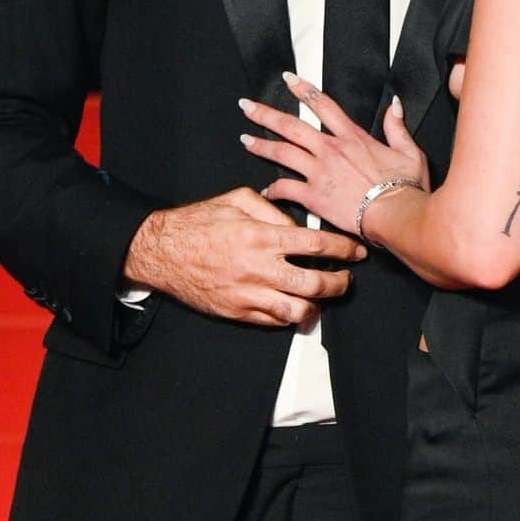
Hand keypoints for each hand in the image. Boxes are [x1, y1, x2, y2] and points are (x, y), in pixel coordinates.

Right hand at [122, 185, 366, 325]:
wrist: (163, 251)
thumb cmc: (199, 222)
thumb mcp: (238, 199)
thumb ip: (273, 209)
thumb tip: (298, 224)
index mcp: (262, 237)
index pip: (317, 246)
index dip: (343, 250)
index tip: (356, 251)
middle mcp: (259, 269)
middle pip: (315, 284)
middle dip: (339, 283)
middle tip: (347, 278)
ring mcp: (248, 294)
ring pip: (297, 311)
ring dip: (318, 306)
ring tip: (324, 297)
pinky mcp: (237, 312)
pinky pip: (273, 321)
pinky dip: (290, 316)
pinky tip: (297, 306)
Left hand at [238, 72, 429, 236]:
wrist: (397, 215)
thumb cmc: (405, 188)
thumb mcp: (409, 151)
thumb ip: (397, 126)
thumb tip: (394, 104)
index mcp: (352, 137)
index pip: (323, 104)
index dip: (303, 89)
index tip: (288, 79)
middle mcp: (331, 150)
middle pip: (291, 125)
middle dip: (266, 114)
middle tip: (246, 106)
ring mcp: (320, 172)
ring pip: (282, 153)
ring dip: (261, 146)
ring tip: (245, 140)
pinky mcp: (314, 197)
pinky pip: (286, 189)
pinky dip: (273, 190)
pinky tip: (265, 191)